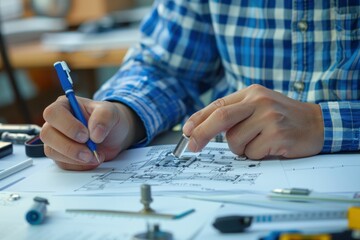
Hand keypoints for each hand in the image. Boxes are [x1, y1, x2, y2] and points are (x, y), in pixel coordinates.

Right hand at [40, 96, 144, 169]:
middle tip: (89, 152)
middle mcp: (56, 122)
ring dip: (74, 158)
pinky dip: (78, 165)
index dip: (67, 126)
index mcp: (65, 105)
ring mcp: (56, 140)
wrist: (116, 135)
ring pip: (51, 151)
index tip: (86, 135)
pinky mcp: (61, 155)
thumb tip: (95, 134)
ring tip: (95, 156)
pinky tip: (92, 160)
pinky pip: (62, 163)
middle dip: (69, 147)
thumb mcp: (112, 112)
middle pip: (47, 134)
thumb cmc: (109, 120)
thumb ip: (104, 117)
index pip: (53, 113)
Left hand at [183, 84, 323, 158]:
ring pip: (235, 141)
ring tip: (259, 142)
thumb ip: (235, 114)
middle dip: (202, 134)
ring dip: (241, 148)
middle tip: (192, 147)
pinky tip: (270, 146)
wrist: (316, 123)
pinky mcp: (277, 133)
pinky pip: (252, 152)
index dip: (199, 119)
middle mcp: (259, 101)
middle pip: (221, 118)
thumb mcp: (258, 106)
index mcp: (251, 92)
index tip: (186, 132)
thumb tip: (202, 129)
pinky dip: (256, 154)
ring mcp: (269, 117)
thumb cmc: (282, 117)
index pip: (218, 105)